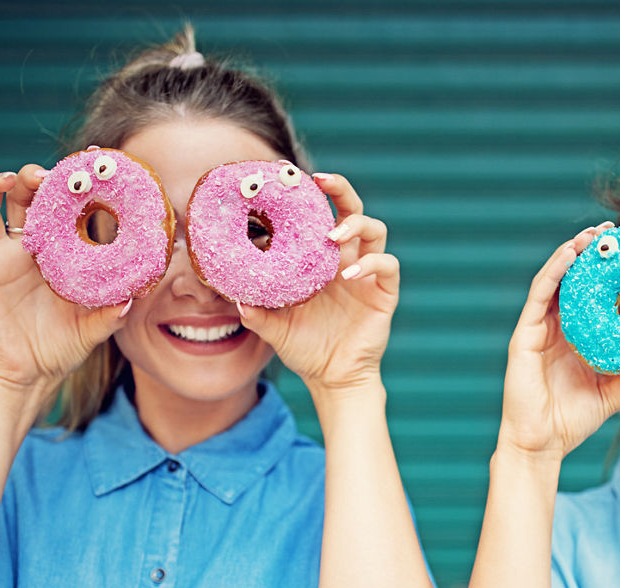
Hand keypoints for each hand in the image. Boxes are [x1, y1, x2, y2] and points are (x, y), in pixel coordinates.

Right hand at [0, 167, 128, 392]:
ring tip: (6, 178)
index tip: (79, 165)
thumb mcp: (93, 330)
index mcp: (57, 254)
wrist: (30, 373)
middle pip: (24, 201)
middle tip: (42, 175)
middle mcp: (27, 250)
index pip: (60, 211)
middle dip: (30, 181)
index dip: (65, 187)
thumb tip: (133, 300)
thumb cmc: (64, 348)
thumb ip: (112, 315)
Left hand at [234, 173, 397, 394]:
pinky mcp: (383, 293)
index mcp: (321, 260)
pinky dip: (371, 264)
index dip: (312, 195)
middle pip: (353, 209)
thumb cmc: (304, 349)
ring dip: (356, 224)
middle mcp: (346, 259)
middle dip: (340, 189)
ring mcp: (367, 274)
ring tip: (334, 235)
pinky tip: (349, 273)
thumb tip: (233, 298)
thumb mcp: (274, 328)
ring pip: (375, 230)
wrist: (332, 379)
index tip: (291, 177)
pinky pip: (386, 266)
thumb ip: (256, 312)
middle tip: (321, 181)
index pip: (321, 215)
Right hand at [500, 224, 619, 459]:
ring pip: (555, 279)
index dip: (608, 269)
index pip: (592, 293)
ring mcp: (539, 328)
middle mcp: (556, 326)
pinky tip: (569, 254)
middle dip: (590, 251)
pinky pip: (539, 295)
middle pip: (572, 278)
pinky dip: (554, 271)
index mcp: (576, 335)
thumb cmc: (574, 418)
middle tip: (614, 230)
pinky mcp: (525, 334)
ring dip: (572, 252)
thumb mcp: (616, 390)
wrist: (543, 443)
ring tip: (593, 234)